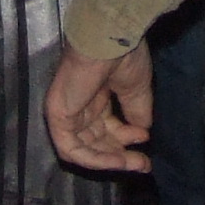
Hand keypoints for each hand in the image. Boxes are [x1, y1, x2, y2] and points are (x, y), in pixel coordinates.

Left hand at [45, 41, 154, 173]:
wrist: (109, 41)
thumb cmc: (122, 58)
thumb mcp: (135, 90)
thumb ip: (137, 112)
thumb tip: (143, 131)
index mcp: (94, 95)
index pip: (106, 127)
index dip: (126, 139)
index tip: (146, 143)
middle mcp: (78, 105)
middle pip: (96, 141)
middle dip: (121, 154)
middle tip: (144, 163)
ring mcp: (65, 111)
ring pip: (83, 149)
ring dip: (110, 160)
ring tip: (134, 163)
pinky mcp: (57, 117)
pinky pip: (71, 149)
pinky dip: (94, 159)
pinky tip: (117, 161)